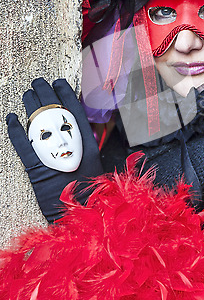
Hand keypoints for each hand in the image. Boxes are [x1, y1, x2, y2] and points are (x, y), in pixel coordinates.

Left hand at [6, 78, 103, 222]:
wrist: (82, 217)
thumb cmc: (90, 193)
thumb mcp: (94, 165)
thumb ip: (87, 146)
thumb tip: (78, 127)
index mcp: (87, 144)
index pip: (75, 112)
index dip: (66, 95)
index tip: (59, 82)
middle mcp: (70, 147)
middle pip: (55, 114)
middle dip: (45, 95)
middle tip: (38, 83)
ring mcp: (53, 157)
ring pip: (39, 125)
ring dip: (31, 107)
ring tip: (27, 94)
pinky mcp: (36, 169)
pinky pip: (23, 146)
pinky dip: (15, 131)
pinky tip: (12, 118)